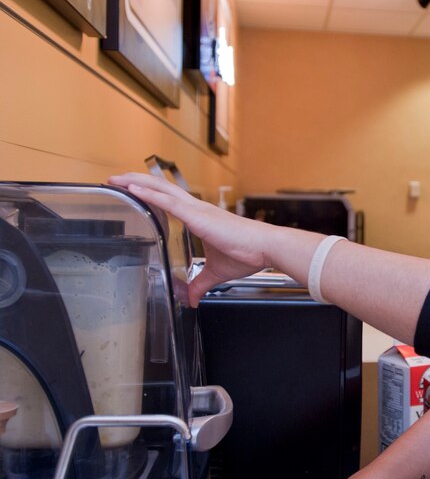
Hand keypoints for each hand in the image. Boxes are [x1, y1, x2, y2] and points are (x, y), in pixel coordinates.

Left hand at [109, 173, 274, 304]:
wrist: (264, 248)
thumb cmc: (248, 254)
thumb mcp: (216, 272)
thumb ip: (200, 284)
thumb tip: (192, 299)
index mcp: (200, 217)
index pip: (169, 199)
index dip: (150, 192)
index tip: (132, 190)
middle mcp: (196, 208)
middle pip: (160, 187)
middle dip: (136, 181)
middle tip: (115, 179)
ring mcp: (195, 209)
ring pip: (160, 188)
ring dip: (136, 182)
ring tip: (116, 179)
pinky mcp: (196, 215)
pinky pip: (167, 202)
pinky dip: (148, 194)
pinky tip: (132, 189)